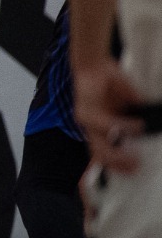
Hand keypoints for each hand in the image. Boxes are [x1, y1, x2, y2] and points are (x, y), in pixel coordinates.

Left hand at [76, 58, 146, 174]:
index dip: (116, 166)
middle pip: (99, 154)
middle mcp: (88, 128)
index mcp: (98, 130)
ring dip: (119, 152)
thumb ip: (134, 120)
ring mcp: (85, 120)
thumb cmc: (111, 85)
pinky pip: (106, 124)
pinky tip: (138, 125)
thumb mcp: (127, 106)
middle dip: (118, 164)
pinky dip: (124, 127)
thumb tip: (152, 129)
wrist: (94, 64)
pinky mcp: (85, 109)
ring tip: (137, 153)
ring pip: (99, 144)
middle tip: (136, 167)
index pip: (103, 155)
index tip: (133, 172)